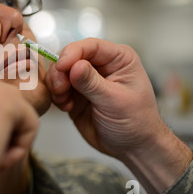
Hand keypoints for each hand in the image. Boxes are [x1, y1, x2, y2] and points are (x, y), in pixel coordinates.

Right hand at [45, 38, 192, 193]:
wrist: (132, 147)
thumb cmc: (135, 122)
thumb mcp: (114, 101)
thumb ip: (92, 83)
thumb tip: (74, 66)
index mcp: (118, 59)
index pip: (90, 46)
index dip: (72, 53)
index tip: (61, 67)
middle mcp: (101, 65)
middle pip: (70, 57)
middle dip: (61, 72)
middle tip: (61, 90)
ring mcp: (86, 80)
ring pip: (60, 72)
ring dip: (57, 85)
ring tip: (64, 101)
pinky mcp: (75, 94)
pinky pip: (57, 88)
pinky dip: (57, 96)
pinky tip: (67, 108)